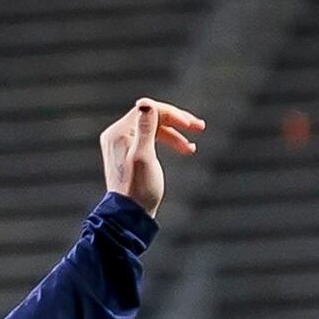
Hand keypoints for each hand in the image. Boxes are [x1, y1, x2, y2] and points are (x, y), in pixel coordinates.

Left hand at [95, 96, 205, 211]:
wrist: (130, 216)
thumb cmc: (138, 189)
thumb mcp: (144, 157)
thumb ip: (145, 129)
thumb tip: (146, 103)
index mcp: (119, 132)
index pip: (149, 110)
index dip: (172, 114)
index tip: (192, 126)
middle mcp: (118, 134)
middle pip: (152, 117)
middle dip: (177, 121)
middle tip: (200, 127)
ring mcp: (123, 143)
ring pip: (154, 128)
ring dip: (176, 134)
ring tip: (193, 146)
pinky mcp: (130, 153)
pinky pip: (152, 139)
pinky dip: (169, 142)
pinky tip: (186, 149)